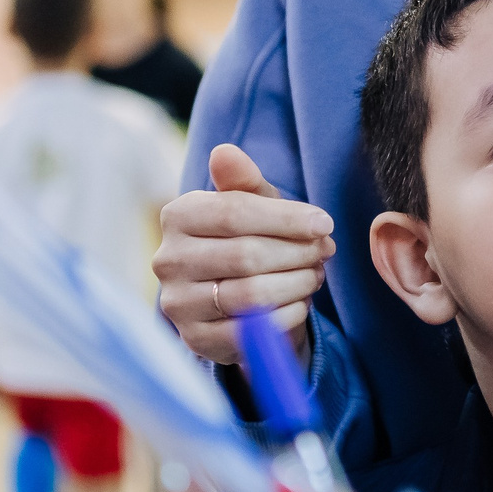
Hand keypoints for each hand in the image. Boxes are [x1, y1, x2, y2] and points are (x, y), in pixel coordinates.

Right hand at [155, 145, 334, 363]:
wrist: (235, 300)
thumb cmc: (247, 239)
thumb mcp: (253, 206)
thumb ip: (244, 181)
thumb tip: (224, 152)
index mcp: (177, 216)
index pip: (234, 213)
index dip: (287, 218)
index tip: (324, 223)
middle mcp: (167, 260)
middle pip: (246, 255)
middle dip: (297, 252)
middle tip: (325, 251)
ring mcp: (178, 303)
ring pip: (251, 294)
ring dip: (297, 283)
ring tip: (316, 274)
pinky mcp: (196, 339)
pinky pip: (253, 331)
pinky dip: (288, 314)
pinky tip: (300, 301)